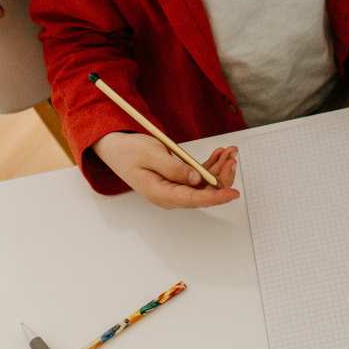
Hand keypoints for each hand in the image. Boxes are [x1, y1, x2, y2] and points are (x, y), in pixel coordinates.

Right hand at [93, 133, 240, 208]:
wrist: (116, 149)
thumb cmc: (129, 152)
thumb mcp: (152, 155)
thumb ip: (174, 168)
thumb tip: (196, 179)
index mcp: (161, 194)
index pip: (194, 199)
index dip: (216, 197)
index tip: (233, 193)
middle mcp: (170, 195)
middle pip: (204, 193)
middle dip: (221, 176)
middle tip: (232, 157)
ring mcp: (174, 189)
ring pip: (204, 185)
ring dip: (218, 168)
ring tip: (229, 152)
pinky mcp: (177, 181)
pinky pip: (198, 177)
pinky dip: (210, 165)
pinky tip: (219, 154)